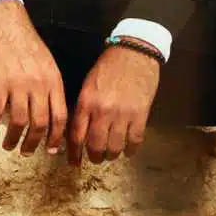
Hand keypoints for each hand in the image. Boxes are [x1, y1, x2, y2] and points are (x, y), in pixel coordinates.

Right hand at [0, 0, 67, 155]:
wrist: (7, 24)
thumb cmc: (27, 43)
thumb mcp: (48, 63)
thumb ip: (51, 86)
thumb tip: (52, 112)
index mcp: (54, 80)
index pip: (60, 116)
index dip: (57, 137)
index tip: (52, 150)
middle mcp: (39, 84)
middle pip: (40, 123)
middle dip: (34, 142)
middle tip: (27, 152)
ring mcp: (19, 83)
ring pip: (19, 121)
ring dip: (13, 138)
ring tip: (8, 145)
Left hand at [67, 42, 160, 165]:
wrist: (135, 52)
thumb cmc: (109, 66)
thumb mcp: (89, 84)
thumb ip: (84, 107)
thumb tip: (78, 130)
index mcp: (86, 102)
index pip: (76, 135)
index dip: (74, 153)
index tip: (74, 162)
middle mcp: (102, 111)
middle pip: (95, 145)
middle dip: (94, 156)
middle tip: (96, 157)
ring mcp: (122, 114)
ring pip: (114, 147)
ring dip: (112, 155)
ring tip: (112, 154)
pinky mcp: (141, 115)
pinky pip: (135, 141)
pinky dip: (131, 150)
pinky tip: (129, 151)